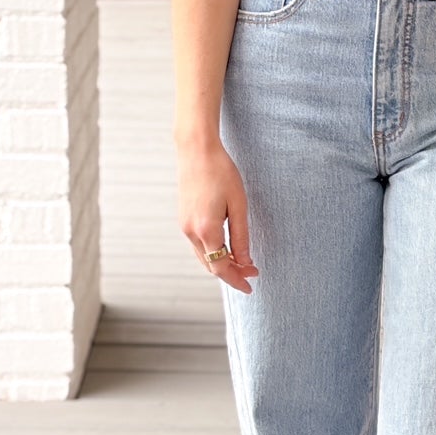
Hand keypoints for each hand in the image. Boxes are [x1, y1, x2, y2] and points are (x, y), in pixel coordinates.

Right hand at [178, 140, 257, 292]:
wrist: (196, 150)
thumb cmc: (221, 173)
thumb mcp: (238, 205)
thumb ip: (241, 237)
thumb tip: (245, 261)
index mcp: (206, 230)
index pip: (221, 267)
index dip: (237, 279)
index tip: (252, 284)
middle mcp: (190, 232)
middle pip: (211, 265)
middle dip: (231, 273)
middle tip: (252, 272)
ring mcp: (184, 226)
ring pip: (203, 256)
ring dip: (221, 263)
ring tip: (242, 263)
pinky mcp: (183, 219)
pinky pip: (198, 245)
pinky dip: (212, 252)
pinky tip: (225, 248)